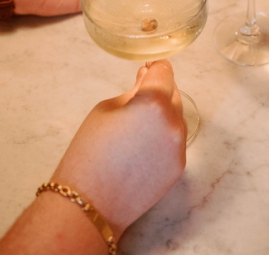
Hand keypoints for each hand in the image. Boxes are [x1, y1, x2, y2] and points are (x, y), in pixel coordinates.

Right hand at [50, 60, 185, 238]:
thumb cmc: (89, 152)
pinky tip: (141, 148)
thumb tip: (146, 80)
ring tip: (135, 128)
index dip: (155, 67)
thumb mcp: (105, 110)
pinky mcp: (179, 167)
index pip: (164, 72)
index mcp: (153, 102)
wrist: (90, 201)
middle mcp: (173, 122)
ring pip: (176, 119)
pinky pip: (174, 142)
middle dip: (159, 91)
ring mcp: (179, 147)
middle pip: (174, 94)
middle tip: (138, 97)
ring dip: (162, 115)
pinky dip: (163, 138)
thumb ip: (132, 93)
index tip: (147, 68)